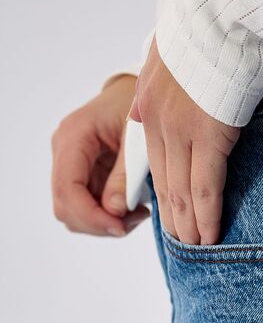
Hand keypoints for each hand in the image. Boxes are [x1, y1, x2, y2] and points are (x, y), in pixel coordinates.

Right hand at [51, 74, 149, 237]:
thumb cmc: (136, 109)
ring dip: (104, 223)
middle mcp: (64, 151)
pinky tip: (131, 209)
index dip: (91, 215)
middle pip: (65, 206)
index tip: (120, 227)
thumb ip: (126, 175)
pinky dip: (107, 217)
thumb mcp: (138, 139)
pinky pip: (86, 208)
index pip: (68, 188)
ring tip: (137, 213)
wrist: (133, 95)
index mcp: (74, 137)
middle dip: (98, 223)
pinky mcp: (81, 176)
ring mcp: (69, 165)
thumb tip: (115, 211)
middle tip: (134, 221)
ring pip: (74, 213)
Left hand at [128, 36, 241, 245]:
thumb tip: (139, 114)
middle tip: (183, 243)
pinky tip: (210, 236)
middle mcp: (158, 120)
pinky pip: (205, 188)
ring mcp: (182, 130)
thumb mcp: (170, 54)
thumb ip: (156, 86)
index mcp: (149, 102)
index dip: (163, 191)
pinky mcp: (209, 136)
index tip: (172, 213)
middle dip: (173, 217)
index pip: (153, 158)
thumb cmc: (212, 28)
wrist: (226, 12)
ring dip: (189, 224)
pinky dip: (207, 216)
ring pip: (180, 191)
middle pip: (163, 181)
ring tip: (197, 248)